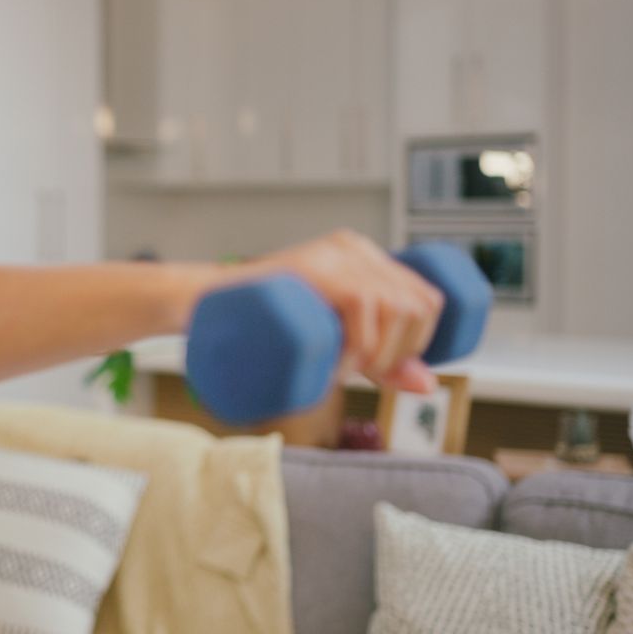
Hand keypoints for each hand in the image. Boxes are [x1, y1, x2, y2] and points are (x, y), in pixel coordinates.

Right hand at [257, 229, 445, 393]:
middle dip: (400, 354)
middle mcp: (354, 249)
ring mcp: (332, 254)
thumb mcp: (333, 343)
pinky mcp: (311, 267)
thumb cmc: (263, 327)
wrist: (203, 306)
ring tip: (339, 371)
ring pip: (397, 307)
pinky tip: (336, 365)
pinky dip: (358, 346)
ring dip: (377, 355)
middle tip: (357, 373)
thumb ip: (381, 359)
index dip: (421, 343)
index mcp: (366, 258)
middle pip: (419, 305)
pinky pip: (361, 304)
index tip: (386, 368)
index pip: (429, 297)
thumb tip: (429, 384)